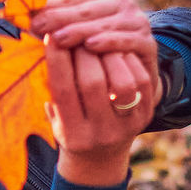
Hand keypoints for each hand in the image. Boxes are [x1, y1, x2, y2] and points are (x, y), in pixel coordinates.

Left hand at [30, 0, 161, 116]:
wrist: (129, 88)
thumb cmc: (91, 64)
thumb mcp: (70, 45)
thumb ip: (51, 29)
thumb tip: (16, 18)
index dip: (48, 9)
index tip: (26, 20)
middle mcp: (120, 4)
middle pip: (87, 9)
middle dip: (61, 18)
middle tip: (38, 28)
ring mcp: (137, 22)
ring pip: (106, 22)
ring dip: (82, 29)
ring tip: (60, 38)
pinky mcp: (148, 44)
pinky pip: (128, 40)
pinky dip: (110, 41)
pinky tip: (92, 46)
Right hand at [42, 33, 154, 185]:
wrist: (100, 156)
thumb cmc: (70, 125)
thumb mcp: (55, 114)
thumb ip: (50, 86)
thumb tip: (45, 41)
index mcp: (73, 135)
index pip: (63, 91)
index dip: (56, 59)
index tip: (50, 35)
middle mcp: (101, 134)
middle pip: (93, 83)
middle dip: (81, 52)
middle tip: (75, 33)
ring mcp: (127, 126)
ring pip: (122, 82)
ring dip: (108, 55)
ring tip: (96, 42)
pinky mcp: (145, 116)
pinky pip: (141, 80)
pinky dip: (128, 60)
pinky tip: (115, 51)